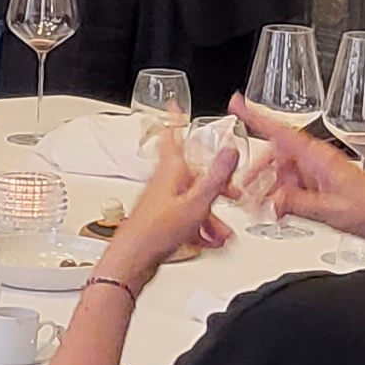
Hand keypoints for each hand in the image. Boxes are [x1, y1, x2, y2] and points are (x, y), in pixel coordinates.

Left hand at [99, 122, 238, 291]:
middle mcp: (165, 181)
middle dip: (216, 186)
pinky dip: (199, 226)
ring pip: (192, 199)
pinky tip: (208, 241)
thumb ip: (216, 177)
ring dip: (210, 214)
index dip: (174, 118)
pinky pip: (186, 216)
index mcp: (171, 170)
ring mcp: (162, 200)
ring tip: (221, 232)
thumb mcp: (196, 203)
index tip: (175, 105)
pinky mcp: (161, 219)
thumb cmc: (156, 231)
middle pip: (195, 174)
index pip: (172, 135)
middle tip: (231, 193)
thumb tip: (230, 151)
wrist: (132, 260)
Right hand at [231, 95, 364, 251]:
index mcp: (319, 158)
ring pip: (283, 172)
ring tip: (259, 205)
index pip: (281, 132)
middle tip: (243, 187)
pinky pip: (294, 185)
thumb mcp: (332, 210)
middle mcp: (318, 162)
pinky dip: (283, 196)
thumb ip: (298, 203)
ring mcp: (320, 174)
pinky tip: (279, 211)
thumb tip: (271, 199)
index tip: (238, 103)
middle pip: (276, 154)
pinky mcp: (324, 187)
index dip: (257, 116)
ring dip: (269, 186)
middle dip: (258, 170)